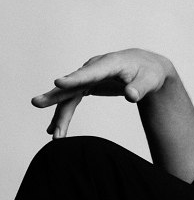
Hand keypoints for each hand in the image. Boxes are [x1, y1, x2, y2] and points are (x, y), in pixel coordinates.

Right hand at [32, 49, 172, 138]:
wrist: (147, 67)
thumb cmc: (149, 72)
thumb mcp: (150, 80)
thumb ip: (140, 88)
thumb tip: (132, 96)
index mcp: (110, 64)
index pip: (90, 72)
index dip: (75, 78)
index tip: (58, 83)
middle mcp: (95, 68)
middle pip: (73, 84)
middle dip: (56, 95)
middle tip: (37, 103)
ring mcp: (89, 76)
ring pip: (70, 96)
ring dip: (60, 115)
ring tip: (54, 135)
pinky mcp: (88, 85)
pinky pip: (72, 100)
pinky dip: (64, 114)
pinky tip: (56, 129)